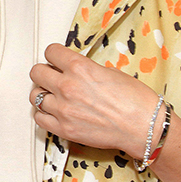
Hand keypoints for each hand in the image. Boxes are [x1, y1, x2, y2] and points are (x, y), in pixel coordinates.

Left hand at [28, 43, 159, 158]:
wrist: (145, 128)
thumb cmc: (136, 101)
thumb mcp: (110, 72)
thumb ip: (86, 69)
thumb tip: (73, 70)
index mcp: (80, 67)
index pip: (50, 52)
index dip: (54, 55)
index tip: (57, 60)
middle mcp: (68, 87)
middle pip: (36, 72)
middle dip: (44, 73)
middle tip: (53, 77)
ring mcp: (64, 109)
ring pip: (34, 96)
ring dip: (43, 94)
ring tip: (54, 97)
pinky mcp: (64, 129)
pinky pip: (39, 118)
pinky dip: (44, 115)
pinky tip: (55, 113)